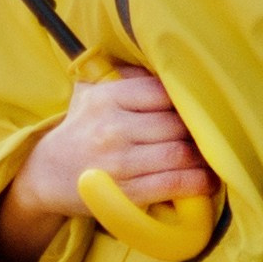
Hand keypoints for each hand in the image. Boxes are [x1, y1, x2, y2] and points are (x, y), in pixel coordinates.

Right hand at [0, 65, 216, 261]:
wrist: (46, 174)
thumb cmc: (81, 129)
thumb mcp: (92, 92)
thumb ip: (128, 77)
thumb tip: (173, 69)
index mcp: (108, 97)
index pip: (164, 92)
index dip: (189, 101)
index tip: (202, 108)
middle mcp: (113, 127)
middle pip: (177, 124)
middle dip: (200, 132)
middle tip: (216, 136)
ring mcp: (119, 162)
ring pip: (179, 153)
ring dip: (205, 158)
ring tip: (214, 158)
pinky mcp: (125, 193)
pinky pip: (173, 183)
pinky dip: (197, 183)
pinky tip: (207, 181)